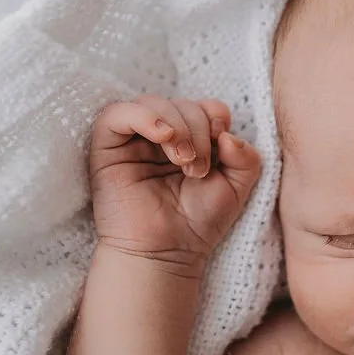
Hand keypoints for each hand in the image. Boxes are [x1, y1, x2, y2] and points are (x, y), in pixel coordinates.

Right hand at [89, 95, 261, 273]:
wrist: (166, 252)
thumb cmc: (198, 222)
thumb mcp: (236, 188)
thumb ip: (247, 159)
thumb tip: (228, 135)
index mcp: (191, 140)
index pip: (204, 107)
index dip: (215, 117)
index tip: (221, 148)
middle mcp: (161, 136)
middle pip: (181, 103)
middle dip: (198, 130)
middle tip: (198, 169)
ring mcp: (133, 140)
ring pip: (152, 102)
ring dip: (177, 127)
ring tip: (183, 162)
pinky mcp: (106, 147)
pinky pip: (117, 113)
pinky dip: (144, 117)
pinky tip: (163, 136)